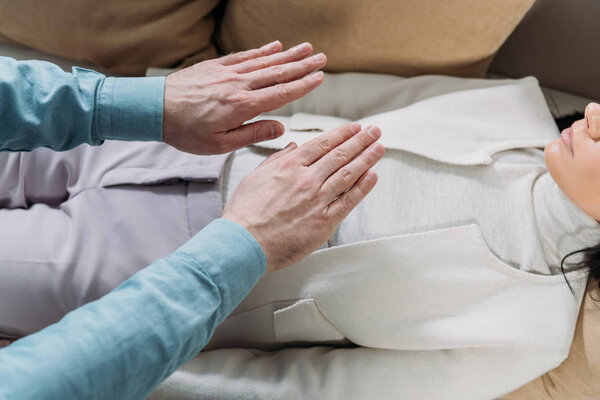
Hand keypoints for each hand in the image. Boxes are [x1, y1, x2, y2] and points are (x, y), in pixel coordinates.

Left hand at [162, 41, 325, 154]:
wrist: (154, 108)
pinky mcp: (217, 66)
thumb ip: (252, 135)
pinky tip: (274, 46)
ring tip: (306, 49)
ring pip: (264, 61)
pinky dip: (262, 50)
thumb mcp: (220, 144)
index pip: (281, 93)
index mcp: (242, 106)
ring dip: (287, 54)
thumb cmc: (186, 131)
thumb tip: (280, 129)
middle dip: (302, 65)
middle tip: (322, 58)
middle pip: (278, 72)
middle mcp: (239, 84)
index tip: (319, 78)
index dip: (303, 85)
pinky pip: (245, 55)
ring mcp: (228, 72)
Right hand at [223, 123, 384, 271]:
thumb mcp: (254, 177)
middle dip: (360, 141)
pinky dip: (362, 187)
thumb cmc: (245, 213)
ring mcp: (317, 200)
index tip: (354, 128)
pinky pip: (348, 201)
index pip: (322, 144)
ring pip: (347, 174)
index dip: (342, 134)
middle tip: (374, 131)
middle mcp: (306, 179)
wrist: (244, 242)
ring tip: (379, 148)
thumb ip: (276, 160)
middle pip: (340, 155)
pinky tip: (372, 176)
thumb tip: (293, 146)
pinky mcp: (324, 221)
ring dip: (367, 159)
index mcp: (289, 166)